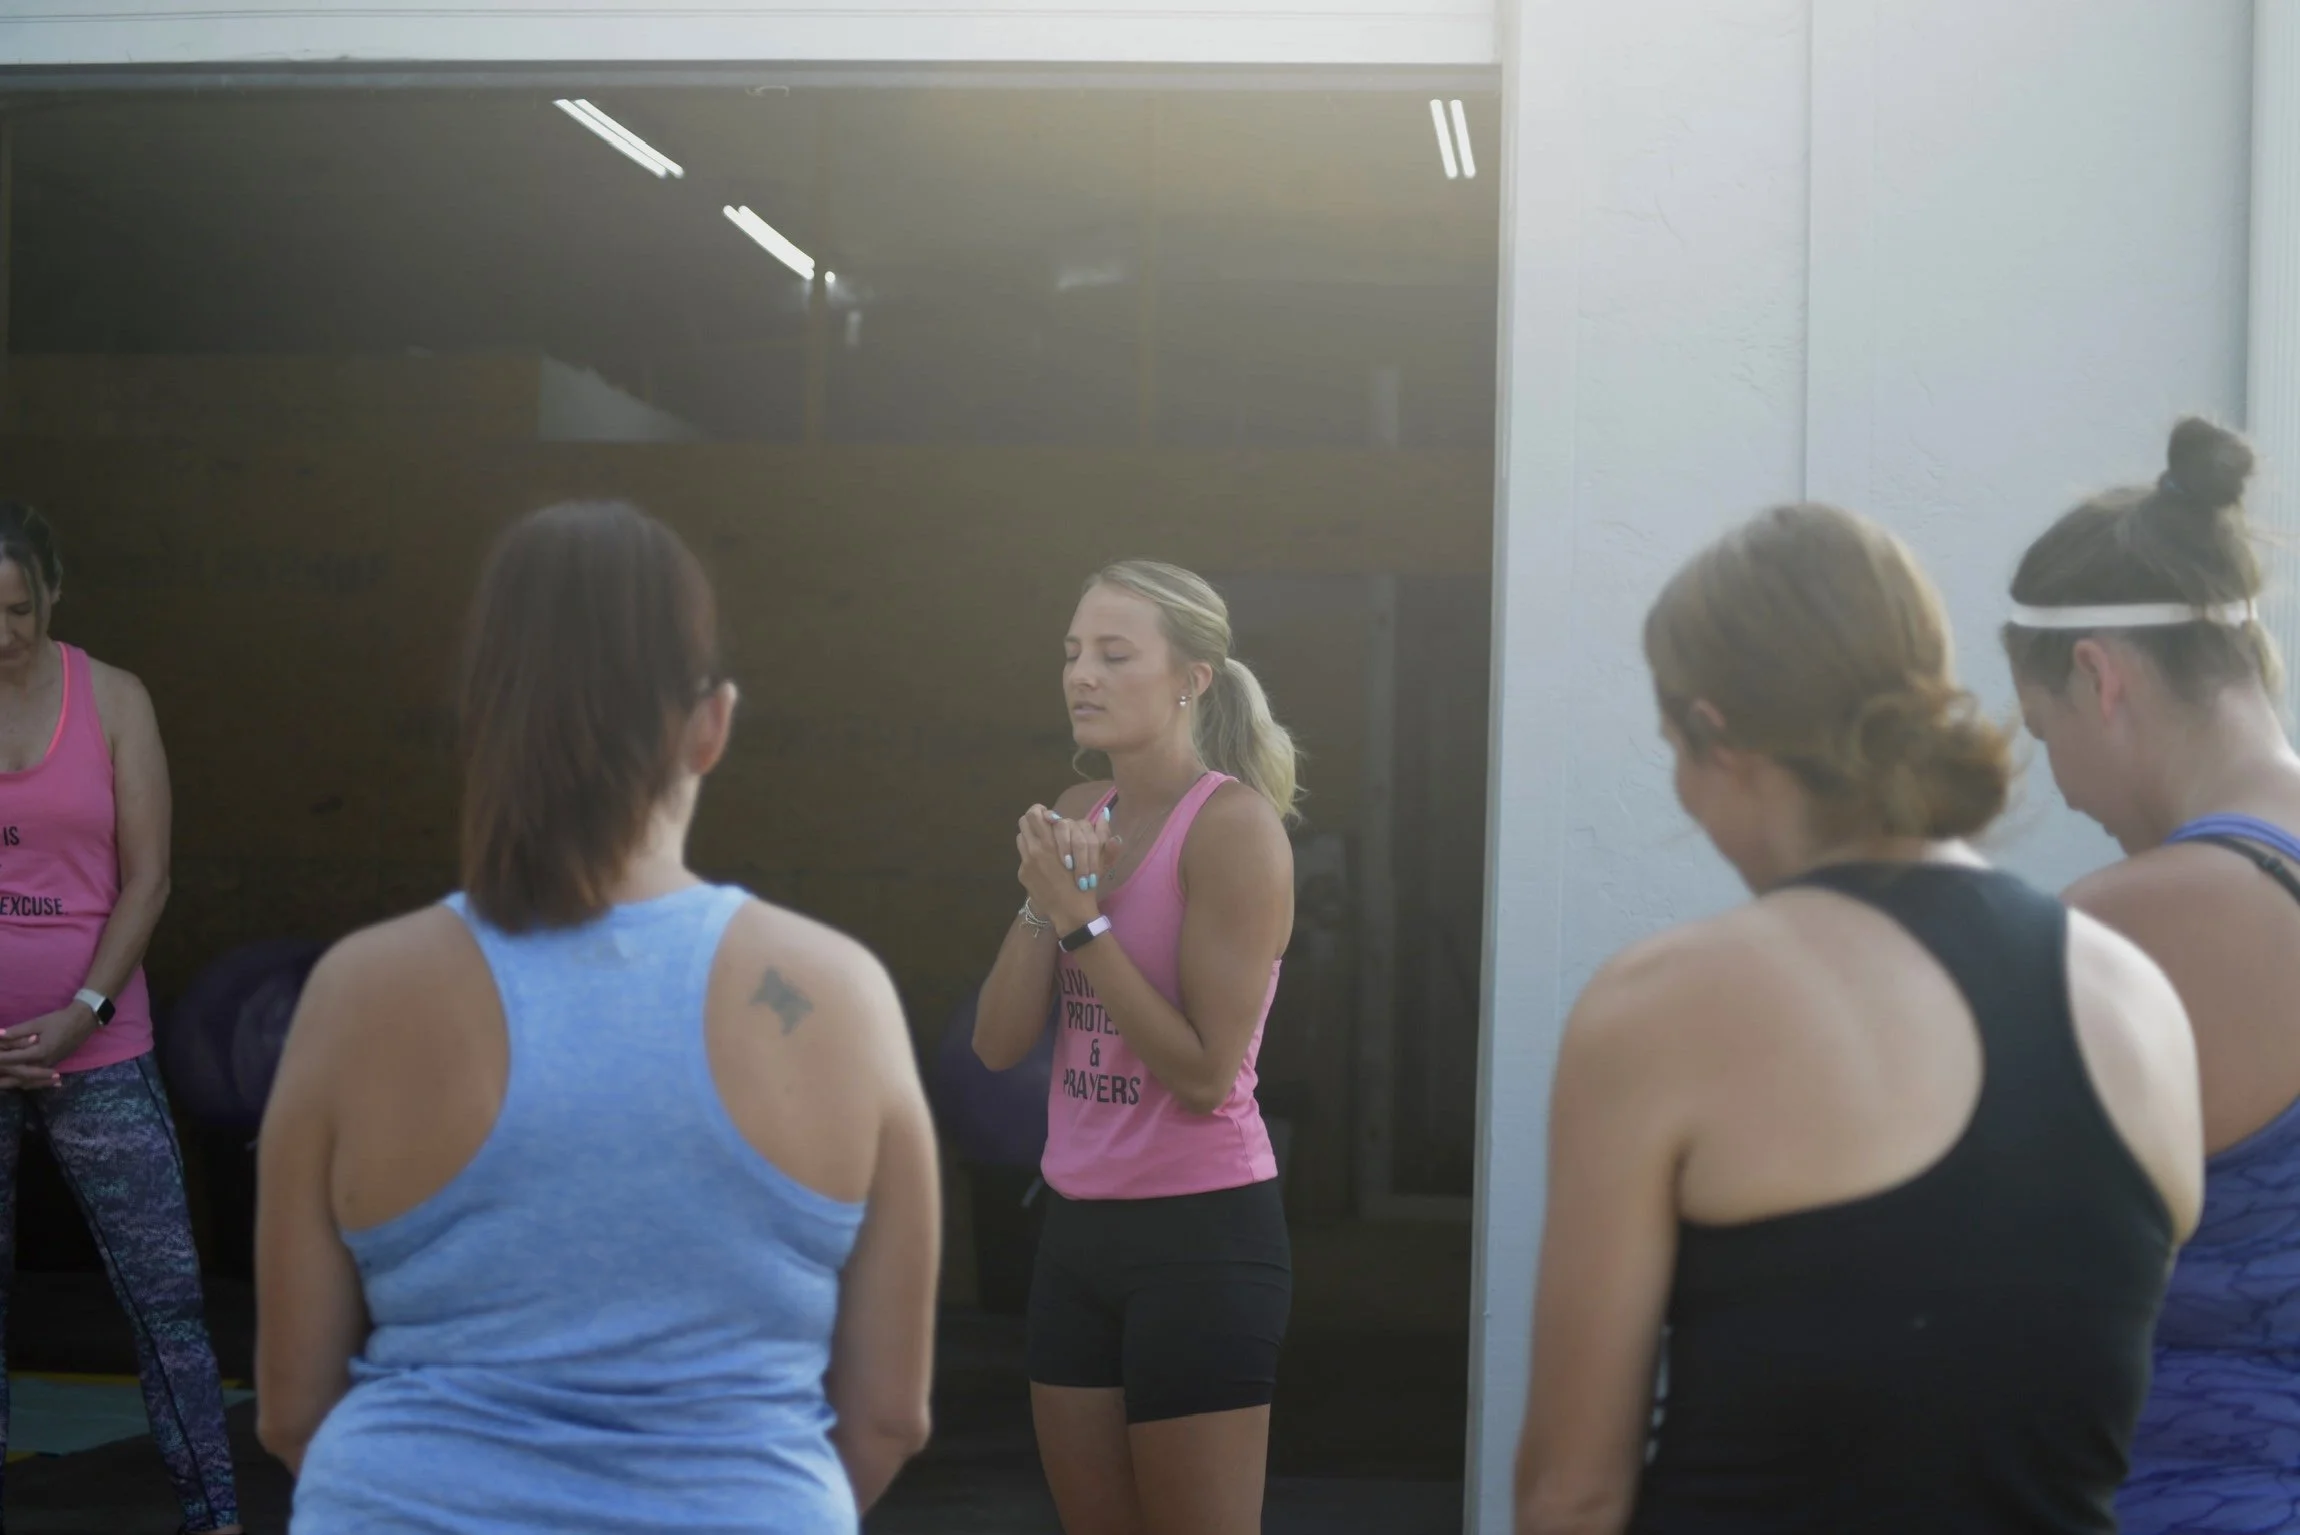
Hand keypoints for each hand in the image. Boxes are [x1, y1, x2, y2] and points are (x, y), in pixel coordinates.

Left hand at [0, 1003, 93, 1089]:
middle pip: (18, 1075)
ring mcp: (49, 1066)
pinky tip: (19, 1085)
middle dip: (3, 1075)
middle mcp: (44, 1063)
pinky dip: (26, 1083)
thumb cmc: (60, 1020)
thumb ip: (17, 1031)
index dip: (0, 1057)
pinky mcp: (52, 1065)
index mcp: (40, 1052)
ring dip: (12, 1083)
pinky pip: (36, 1080)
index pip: (13, 1058)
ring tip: (1, 1083)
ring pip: (27, 1081)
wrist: (84, 1021)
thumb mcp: (38, 1022)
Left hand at [1017, 804, 1116, 933]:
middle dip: (1034, 822)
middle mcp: (1034, 849)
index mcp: (1051, 843)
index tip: (1050, 819)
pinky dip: (1031, 855)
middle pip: (1024, 822)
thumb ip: (1101, 835)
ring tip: (1044, 846)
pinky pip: (1023, 856)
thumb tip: (1104, 815)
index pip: (1034, 814)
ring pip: (1022, 837)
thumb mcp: (1097, 859)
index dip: (1041, 812)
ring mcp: (1026, 862)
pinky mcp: (1023, 874)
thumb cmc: (1086, 885)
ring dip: (1032, 837)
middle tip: (1045, 828)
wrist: (1070, 913)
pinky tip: (1043, 865)